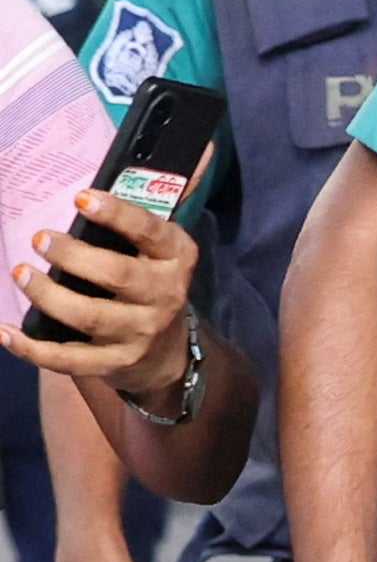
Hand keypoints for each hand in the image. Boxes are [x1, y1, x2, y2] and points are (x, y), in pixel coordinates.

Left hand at [9, 187, 196, 382]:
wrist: (166, 352)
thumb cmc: (145, 285)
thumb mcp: (154, 254)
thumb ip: (129, 230)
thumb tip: (81, 200)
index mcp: (175, 259)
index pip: (150, 232)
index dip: (117, 215)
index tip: (81, 199)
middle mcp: (165, 296)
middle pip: (117, 275)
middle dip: (72, 255)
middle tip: (39, 239)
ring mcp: (141, 333)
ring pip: (88, 316)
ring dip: (47, 295)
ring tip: (21, 273)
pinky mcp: (116, 363)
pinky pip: (69, 359)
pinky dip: (32, 348)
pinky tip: (4, 332)